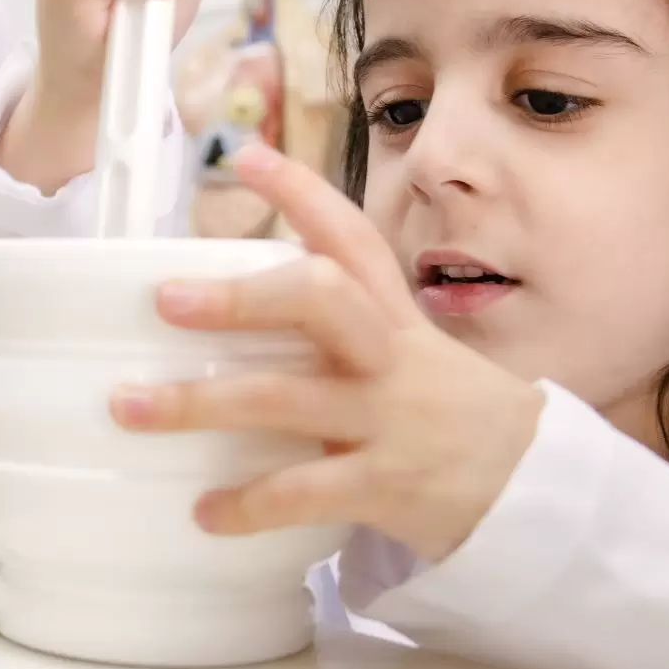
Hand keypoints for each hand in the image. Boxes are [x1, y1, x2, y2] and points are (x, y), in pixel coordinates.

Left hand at [109, 143, 545, 562]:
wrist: (538, 493)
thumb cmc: (446, 413)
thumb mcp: (409, 351)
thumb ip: (340, 327)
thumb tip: (232, 307)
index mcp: (391, 316)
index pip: (350, 239)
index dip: (301, 192)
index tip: (245, 155)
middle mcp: (388, 356)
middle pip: (320, 300)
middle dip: (240, 297)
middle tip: (165, 299)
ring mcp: (389, 419)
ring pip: (287, 399)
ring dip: (201, 403)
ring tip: (130, 407)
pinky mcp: (386, 485)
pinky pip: (305, 492)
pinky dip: (249, 504)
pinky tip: (205, 513)